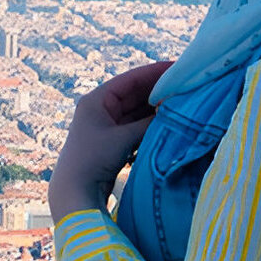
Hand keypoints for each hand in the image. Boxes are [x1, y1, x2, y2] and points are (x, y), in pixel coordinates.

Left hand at [48, 61, 173, 222]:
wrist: (74, 193)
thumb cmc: (93, 159)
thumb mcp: (123, 138)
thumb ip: (147, 124)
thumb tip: (172, 113)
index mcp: (96, 100)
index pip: (130, 80)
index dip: (154, 73)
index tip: (178, 68)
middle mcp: (100, 109)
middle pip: (134, 94)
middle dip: (159, 91)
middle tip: (186, 87)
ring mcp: (106, 126)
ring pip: (137, 112)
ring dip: (156, 109)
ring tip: (183, 104)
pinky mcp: (112, 143)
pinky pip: (135, 127)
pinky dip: (150, 125)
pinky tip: (169, 124)